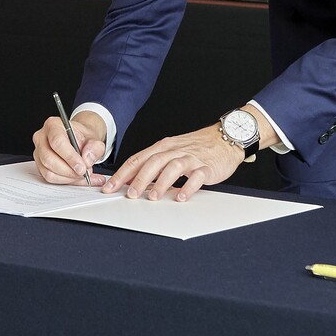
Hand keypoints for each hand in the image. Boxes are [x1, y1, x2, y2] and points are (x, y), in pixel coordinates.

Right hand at [32, 109, 108, 184]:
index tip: (82, 167)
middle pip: (49, 159)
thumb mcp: (94, 139)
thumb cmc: (82, 138)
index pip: (57, 142)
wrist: (79, 140)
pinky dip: (66, 181)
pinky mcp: (40, 165)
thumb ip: (95, 148)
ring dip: (68, 178)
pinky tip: (77, 179)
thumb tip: (87, 160)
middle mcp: (41, 138)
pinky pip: (50, 178)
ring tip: (83, 175)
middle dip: (69, 171)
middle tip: (84, 173)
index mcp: (53, 125)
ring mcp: (38, 152)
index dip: (70, 157)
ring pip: (48, 172)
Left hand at [101, 122, 243, 201]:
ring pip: (173, 167)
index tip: (110, 186)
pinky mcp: (207, 167)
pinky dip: (188, 186)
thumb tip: (131, 180)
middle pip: (153, 162)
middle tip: (130, 195)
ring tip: (153, 197)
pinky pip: (197, 176)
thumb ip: (153, 164)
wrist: (225, 137)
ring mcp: (191, 158)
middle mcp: (175, 150)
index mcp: (163, 147)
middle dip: (139, 179)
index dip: (122, 173)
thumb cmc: (196, 147)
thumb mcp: (171, 151)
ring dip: (161, 183)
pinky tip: (181, 197)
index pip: (138, 159)